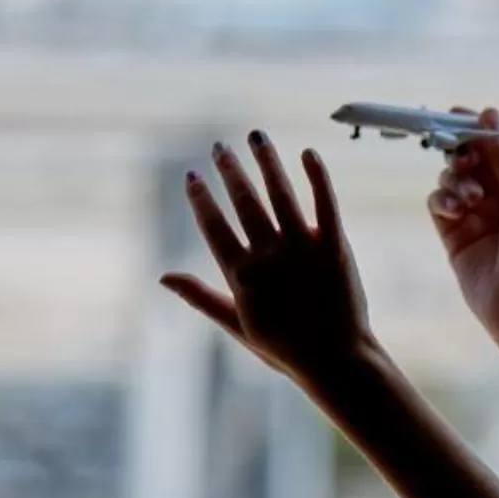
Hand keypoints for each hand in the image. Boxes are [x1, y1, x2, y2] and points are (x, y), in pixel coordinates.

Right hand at [162, 132, 373, 381]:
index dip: (201, 198)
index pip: (214, 226)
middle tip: (220, 146)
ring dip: (266, 161)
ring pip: (280, 193)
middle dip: (230, 170)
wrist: (337, 361)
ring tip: (256, 136)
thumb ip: (200, 297)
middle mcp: (269, 255)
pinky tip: (306, 153)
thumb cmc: (285, 350)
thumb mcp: (236, 326)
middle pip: (244, 202)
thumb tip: (162, 277)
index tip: (193, 175)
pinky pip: (325, 202)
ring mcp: (303, 248)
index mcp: (242, 275)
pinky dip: (316, 175)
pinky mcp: (334, 245)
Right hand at [430, 106, 498, 347]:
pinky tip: (455, 209)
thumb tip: (489, 115)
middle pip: (471, 158)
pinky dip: (441, 199)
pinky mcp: (456, 240)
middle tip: (460, 154)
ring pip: (452, 179)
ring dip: (455, 178)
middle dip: (461, 150)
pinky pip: (439, 205)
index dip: (479, 129)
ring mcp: (477, 218)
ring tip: (470, 199)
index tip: (458, 113)